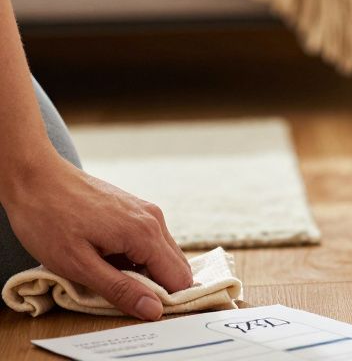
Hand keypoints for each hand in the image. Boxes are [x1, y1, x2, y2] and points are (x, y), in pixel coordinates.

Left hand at [2, 154, 191, 319]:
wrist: (35, 178)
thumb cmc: (49, 221)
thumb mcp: (79, 266)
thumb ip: (120, 290)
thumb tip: (154, 311)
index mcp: (145, 234)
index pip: (178, 280)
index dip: (162, 300)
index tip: (134, 307)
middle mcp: (155, 220)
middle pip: (176, 267)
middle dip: (155, 287)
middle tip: (118, 293)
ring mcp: (147, 211)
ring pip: (163, 254)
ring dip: (144, 271)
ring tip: (106, 272)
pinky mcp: (137, 208)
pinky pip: (150, 241)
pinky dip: (136, 256)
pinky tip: (106, 255)